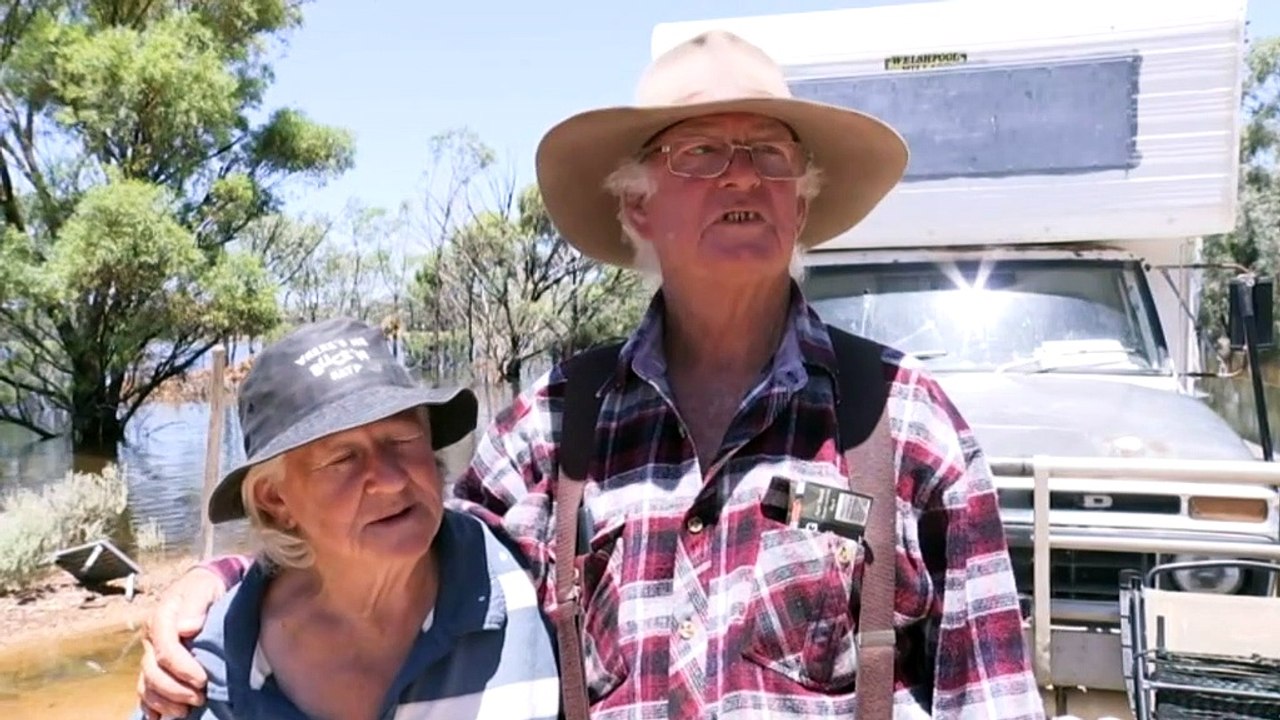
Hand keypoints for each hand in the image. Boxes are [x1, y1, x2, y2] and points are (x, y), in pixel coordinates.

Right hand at [136, 566, 226, 718]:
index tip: (202, 680)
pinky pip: (145, 689)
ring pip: (147, 684)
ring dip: (164, 701)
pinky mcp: (156, 665)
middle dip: (175, 689)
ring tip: (186, 710)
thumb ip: (195, 604)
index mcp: (160, 618)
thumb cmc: (206, 587)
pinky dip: (151, 706)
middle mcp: (151, 638)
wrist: (205, 586)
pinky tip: (161, 718)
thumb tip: (186, 628)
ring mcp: (151, 653)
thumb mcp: (204, 587)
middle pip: (153, 671)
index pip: (165, 649)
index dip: (182, 667)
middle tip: (199, 698)